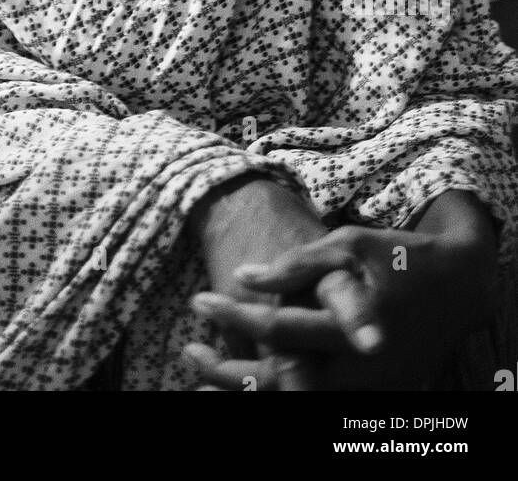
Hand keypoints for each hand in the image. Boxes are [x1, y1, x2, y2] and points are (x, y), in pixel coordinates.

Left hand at [188, 199, 497, 390]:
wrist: (456, 286)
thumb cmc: (395, 257)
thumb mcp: (346, 244)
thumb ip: (295, 266)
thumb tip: (245, 277)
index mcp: (349, 330)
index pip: (277, 329)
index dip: (233, 315)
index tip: (199, 300)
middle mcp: (356, 371)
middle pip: (279, 383)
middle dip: (227, 370)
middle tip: (190, 349)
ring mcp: (366, 392)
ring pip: (294, 402)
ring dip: (246, 389)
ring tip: (204, 372)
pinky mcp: (373, 399)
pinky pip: (315, 402)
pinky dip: (279, 393)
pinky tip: (249, 381)